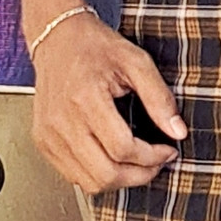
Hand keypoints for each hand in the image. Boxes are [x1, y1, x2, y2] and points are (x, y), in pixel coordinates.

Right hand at [27, 9, 184, 196]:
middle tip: (156, 163)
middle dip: (139, 175)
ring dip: (120, 180)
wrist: (57, 38)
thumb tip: (177, 131)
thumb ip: (159, 97)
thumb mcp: (136, 62)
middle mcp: (62, 120)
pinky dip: (97, 176)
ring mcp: (49, 134)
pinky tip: (112, 160)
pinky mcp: (43, 141)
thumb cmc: (94, 46)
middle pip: (105, 173)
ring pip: (89, 182)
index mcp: (85, 98)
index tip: (167, 149)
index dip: (152, 157)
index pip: (123, 148)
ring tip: (137, 165)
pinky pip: (72, 176)